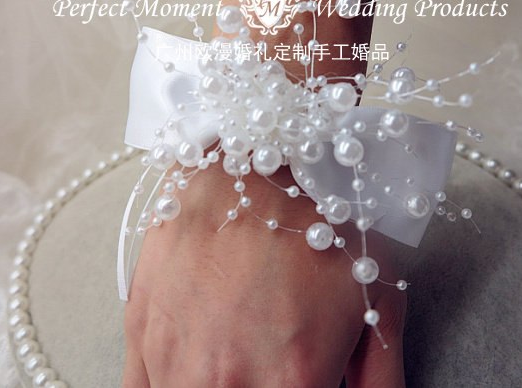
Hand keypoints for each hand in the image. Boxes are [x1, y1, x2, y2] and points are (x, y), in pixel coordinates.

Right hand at [122, 161, 405, 386]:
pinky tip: (198, 372)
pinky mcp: (140, 334)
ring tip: (241, 367)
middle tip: (271, 374)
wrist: (250, 156)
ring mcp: (172, 360)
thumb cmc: (316, 219)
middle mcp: (223, 381)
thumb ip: (381, 378)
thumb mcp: (376, 297)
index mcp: (290, 381)